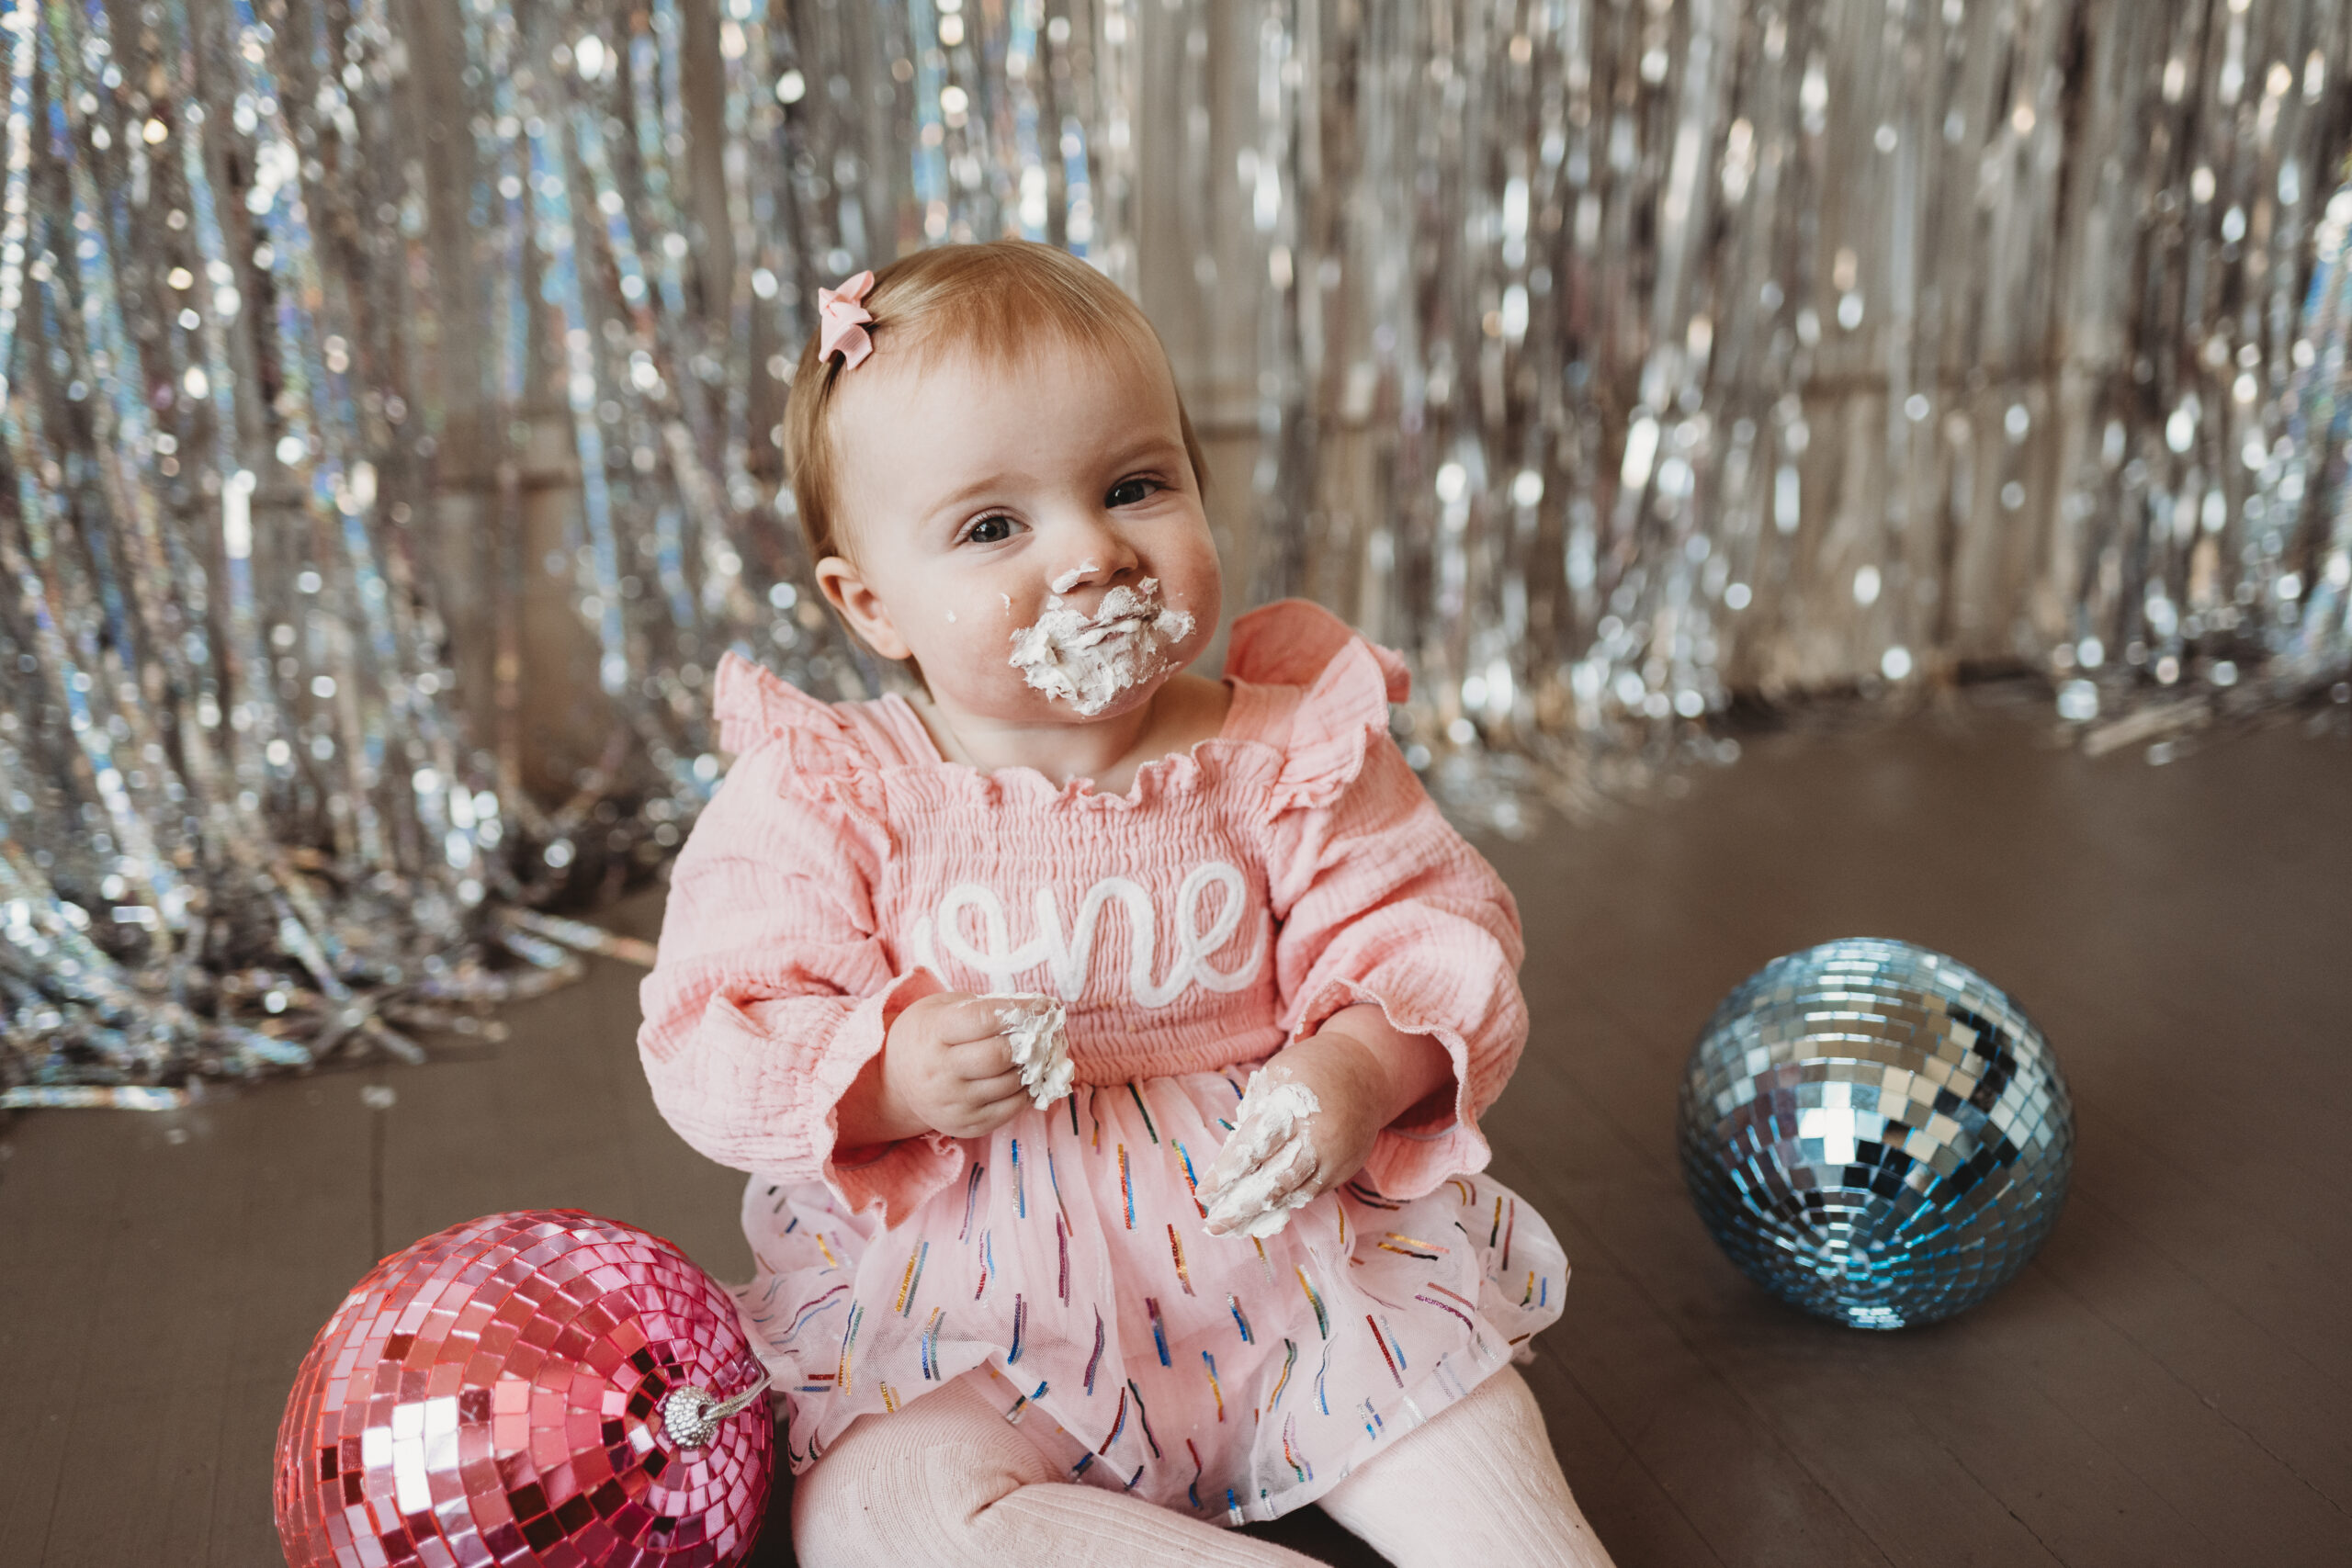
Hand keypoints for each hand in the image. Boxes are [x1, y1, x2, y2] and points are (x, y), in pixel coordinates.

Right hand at [837, 992, 1032, 1143]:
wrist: (895, 1081)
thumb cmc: (927, 1035)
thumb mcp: (942, 1008)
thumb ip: (984, 1008)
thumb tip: (1036, 1013)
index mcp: (934, 1033)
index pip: (985, 1019)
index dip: (1022, 1010)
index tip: (1045, 1006)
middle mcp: (940, 1071)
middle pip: (1000, 1055)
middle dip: (1031, 1041)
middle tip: (1045, 1032)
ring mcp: (953, 1103)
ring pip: (1011, 1083)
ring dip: (1035, 1067)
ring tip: (1041, 1054)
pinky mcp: (966, 1126)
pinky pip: (1011, 1109)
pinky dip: (1028, 1091)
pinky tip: (1029, 1077)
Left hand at [1197, 1036, 1382, 1236]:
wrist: (1367, 1072)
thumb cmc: (1310, 1070)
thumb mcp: (1275, 1077)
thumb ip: (1253, 1114)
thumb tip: (1230, 1159)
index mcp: (1291, 1107)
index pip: (1253, 1147)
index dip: (1226, 1174)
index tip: (1203, 1193)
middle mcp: (1316, 1137)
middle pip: (1273, 1181)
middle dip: (1240, 1206)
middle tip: (1212, 1225)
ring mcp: (1334, 1158)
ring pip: (1293, 1195)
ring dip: (1259, 1214)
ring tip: (1231, 1228)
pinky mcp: (1344, 1170)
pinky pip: (1310, 1195)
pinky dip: (1284, 1206)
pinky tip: (1261, 1216)